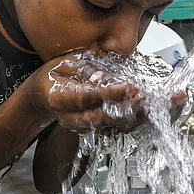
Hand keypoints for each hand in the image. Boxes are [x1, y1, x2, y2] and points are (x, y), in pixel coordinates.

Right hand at [26, 54, 153, 134]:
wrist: (41, 98)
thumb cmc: (52, 76)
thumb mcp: (62, 64)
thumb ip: (82, 68)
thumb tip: (103, 75)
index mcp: (59, 98)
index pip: (88, 97)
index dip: (110, 93)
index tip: (129, 86)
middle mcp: (71, 117)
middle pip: (102, 118)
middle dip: (126, 109)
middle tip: (145, 97)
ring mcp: (82, 126)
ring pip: (111, 126)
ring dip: (133, 117)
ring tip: (152, 103)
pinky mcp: (93, 129)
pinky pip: (114, 128)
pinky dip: (133, 120)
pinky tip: (149, 110)